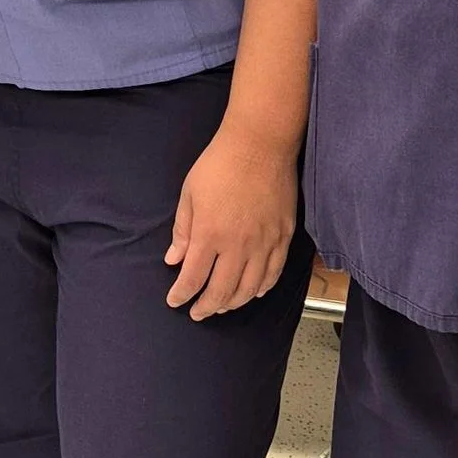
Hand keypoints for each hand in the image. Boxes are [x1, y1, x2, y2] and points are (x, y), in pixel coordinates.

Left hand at [166, 124, 299, 319]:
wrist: (260, 145)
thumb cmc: (219, 164)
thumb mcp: (189, 194)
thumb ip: (182, 231)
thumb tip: (174, 260)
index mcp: (210, 234)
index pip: (193, 278)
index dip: (182, 294)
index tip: (175, 301)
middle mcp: (238, 245)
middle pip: (222, 291)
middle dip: (206, 307)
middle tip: (197, 313)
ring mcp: (264, 243)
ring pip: (250, 288)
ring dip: (233, 302)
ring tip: (222, 306)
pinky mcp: (283, 236)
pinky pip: (274, 273)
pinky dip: (262, 288)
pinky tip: (253, 292)